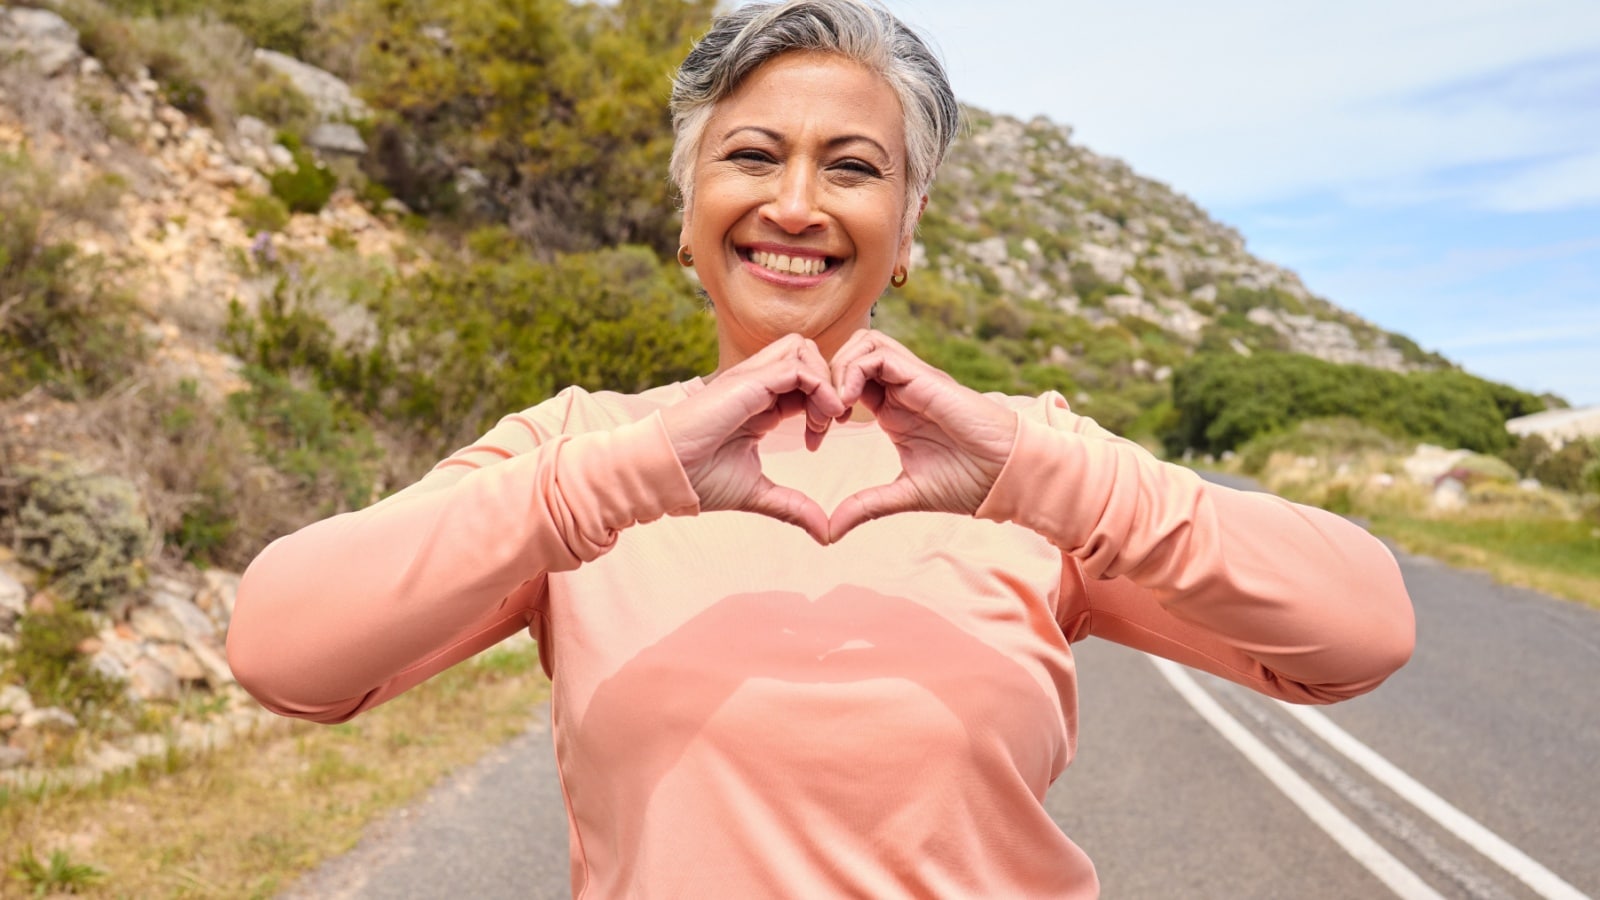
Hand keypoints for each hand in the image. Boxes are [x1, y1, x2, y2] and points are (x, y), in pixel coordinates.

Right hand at [660, 334, 846, 543]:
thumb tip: (826, 534)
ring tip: (825, 419)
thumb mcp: (757, 492)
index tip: (816, 442)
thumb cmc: (698, 479)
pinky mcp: (748, 381)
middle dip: (829, 384)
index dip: (822, 406)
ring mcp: (751, 379)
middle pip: (807, 356)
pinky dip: (820, 386)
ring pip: (804, 351)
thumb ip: (793, 506)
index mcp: (759, 405)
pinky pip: (797, 367)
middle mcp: (757, 386)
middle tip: (832, 422)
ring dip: (825, 382)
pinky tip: (823, 417)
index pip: (804, 384)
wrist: (663, 473)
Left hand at [828, 330, 1016, 541]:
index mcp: (893, 410)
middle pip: (849, 353)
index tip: (815, 437)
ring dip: (837, 370)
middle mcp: (900, 388)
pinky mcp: (923, 377)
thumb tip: (829, 531)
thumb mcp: (905, 494)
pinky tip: (849, 405)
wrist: (1008, 475)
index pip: (847, 381)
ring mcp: (912, 379)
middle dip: (823, 380)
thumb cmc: (969, 482)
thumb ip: (866, 505)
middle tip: (818, 419)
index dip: (822, 401)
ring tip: (833, 410)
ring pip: (861, 343)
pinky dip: (854, 371)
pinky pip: (877, 353)